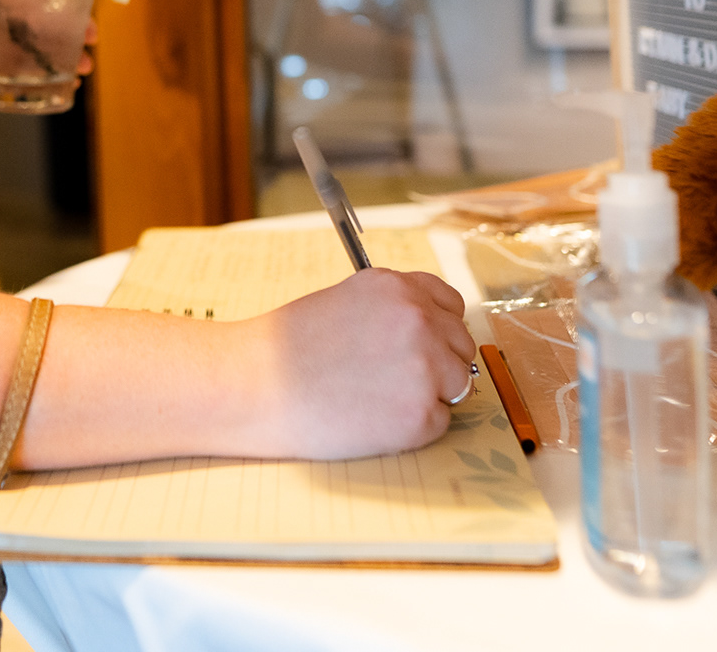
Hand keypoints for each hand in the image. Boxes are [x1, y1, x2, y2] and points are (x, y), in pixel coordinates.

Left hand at [0, 0, 102, 97]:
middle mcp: (11, 16)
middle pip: (52, 11)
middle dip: (77, 20)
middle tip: (91, 35)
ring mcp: (12, 43)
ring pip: (51, 44)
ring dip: (72, 52)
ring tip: (85, 66)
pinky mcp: (8, 69)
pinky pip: (39, 73)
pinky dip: (56, 78)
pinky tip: (70, 86)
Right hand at [249, 268, 476, 459]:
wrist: (256, 386)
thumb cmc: (288, 347)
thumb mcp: (346, 300)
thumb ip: (391, 306)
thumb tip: (430, 328)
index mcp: (399, 288)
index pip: (451, 305)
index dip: (436, 327)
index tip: (418, 344)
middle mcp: (420, 320)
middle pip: (460, 345)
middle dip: (436, 362)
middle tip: (390, 379)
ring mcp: (425, 368)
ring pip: (458, 384)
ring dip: (431, 394)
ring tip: (381, 398)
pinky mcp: (420, 415)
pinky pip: (440, 422)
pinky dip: (415, 427)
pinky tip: (375, 419)